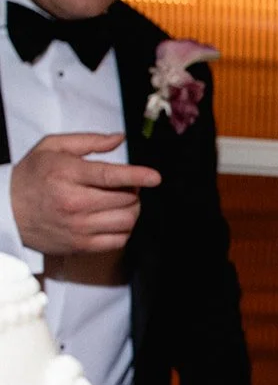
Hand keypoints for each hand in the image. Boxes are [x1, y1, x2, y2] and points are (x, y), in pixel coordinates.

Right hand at [11, 132, 160, 255]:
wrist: (6, 210)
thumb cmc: (31, 175)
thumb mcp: (52, 147)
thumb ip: (89, 141)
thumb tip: (120, 139)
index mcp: (67, 175)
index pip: (110, 176)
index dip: (137, 176)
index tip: (155, 177)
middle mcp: (74, 203)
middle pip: (124, 199)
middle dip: (135, 190)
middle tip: (129, 184)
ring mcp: (78, 228)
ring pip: (126, 221)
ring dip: (133, 209)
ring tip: (124, 200)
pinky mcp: (80, 246)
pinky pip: (118, 241)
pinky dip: (125, 229)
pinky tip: (116, 218)